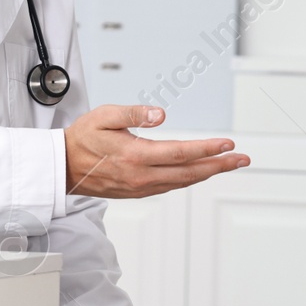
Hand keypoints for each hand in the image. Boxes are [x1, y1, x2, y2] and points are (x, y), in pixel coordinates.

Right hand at [65, 105, 248, 197]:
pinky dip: (189, 179)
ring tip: (228, 164)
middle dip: (220, 165)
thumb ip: (133, 113)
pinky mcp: (137, 192)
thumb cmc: (82, 138)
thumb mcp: (104, 115)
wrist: (62, 166)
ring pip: (182, 182)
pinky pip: (170, 186)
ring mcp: (140, 187)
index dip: (208, 149)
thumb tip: (159, 114)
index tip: (228, 144)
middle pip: (190, 173)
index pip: (181, 153)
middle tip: (243, 159)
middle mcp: (141, 176)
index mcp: (135, 156)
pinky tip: (199, 172)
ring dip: (208, 173)